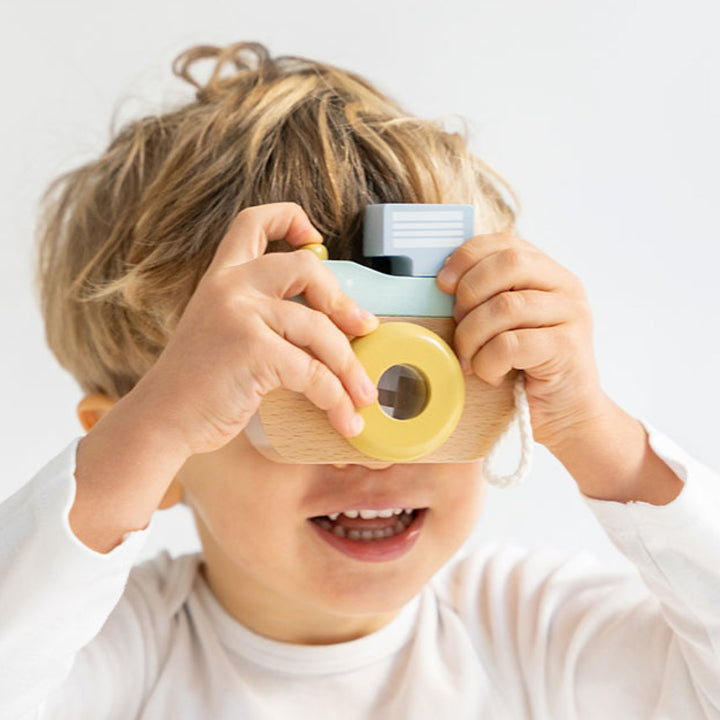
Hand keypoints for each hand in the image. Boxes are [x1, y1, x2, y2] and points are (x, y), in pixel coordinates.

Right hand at [131, 203, 378, 457]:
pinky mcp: (252, 349)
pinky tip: (343, 418)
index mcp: (221, 278)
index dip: (291, 219)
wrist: (161, 421)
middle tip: (364, 329)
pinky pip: (313, 371)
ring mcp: (240, 314)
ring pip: (319, 328)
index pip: (254, 222)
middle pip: (305, 266)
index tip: (316, 239)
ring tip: (364, 396)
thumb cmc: (198, 385)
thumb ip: (260, 316)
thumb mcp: (222, 333)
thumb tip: (329, 326)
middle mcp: (230, 286)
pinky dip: (335, 399)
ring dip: (350, 367)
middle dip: (343, 300)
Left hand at [436, 232, 605, 451]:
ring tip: (471, 359)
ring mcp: (571, 315)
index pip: (505, 242)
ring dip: (473, 336)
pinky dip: (489, 362)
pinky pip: (511, 344)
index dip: (467, 257)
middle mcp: (565, 286)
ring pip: (505, 307)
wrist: (565, 414)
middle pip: (508, 264)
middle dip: (469, 294)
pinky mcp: (568, 348)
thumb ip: (486, 297)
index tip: (443, 284)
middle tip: (459, 325)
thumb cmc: (525, 368)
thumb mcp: (503, 324)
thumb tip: (443, 281)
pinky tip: (493, 374)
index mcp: (547, 272)